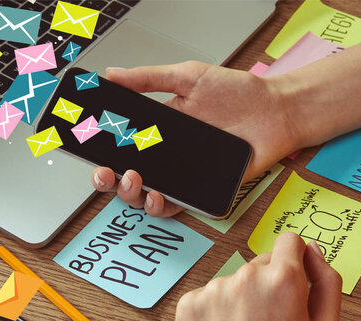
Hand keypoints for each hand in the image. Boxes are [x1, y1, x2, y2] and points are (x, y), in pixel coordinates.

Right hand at [92, 61, 302, 216]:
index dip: (98, 150)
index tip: (85, 147)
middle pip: (124, 174)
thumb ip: (149, 79)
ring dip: (130, 193)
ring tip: (133, 179)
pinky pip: (174, 206)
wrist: (275, 111)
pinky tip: (156, 195)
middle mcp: (164, 155)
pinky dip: (159, 205)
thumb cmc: (237, 93)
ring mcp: (181, 175)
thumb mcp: (188, 77)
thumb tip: (112, 74)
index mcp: (156, 129)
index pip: (118, 144)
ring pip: (143, 194)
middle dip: (107, 178)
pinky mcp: (200, 190)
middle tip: (106, 171)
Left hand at [176, 233, 341, 320]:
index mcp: (283, 280)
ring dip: (242, 296)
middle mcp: (245, 277)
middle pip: (262, 262)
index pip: (289, 241)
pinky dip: (217, 309)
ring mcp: (213, 289)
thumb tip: (311, 249)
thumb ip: (327, 281)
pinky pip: (209, 293)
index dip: (294, 258)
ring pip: (235, 279)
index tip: (292, 274)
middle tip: (271, 320)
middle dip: (269, 283)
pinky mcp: (190, 302)